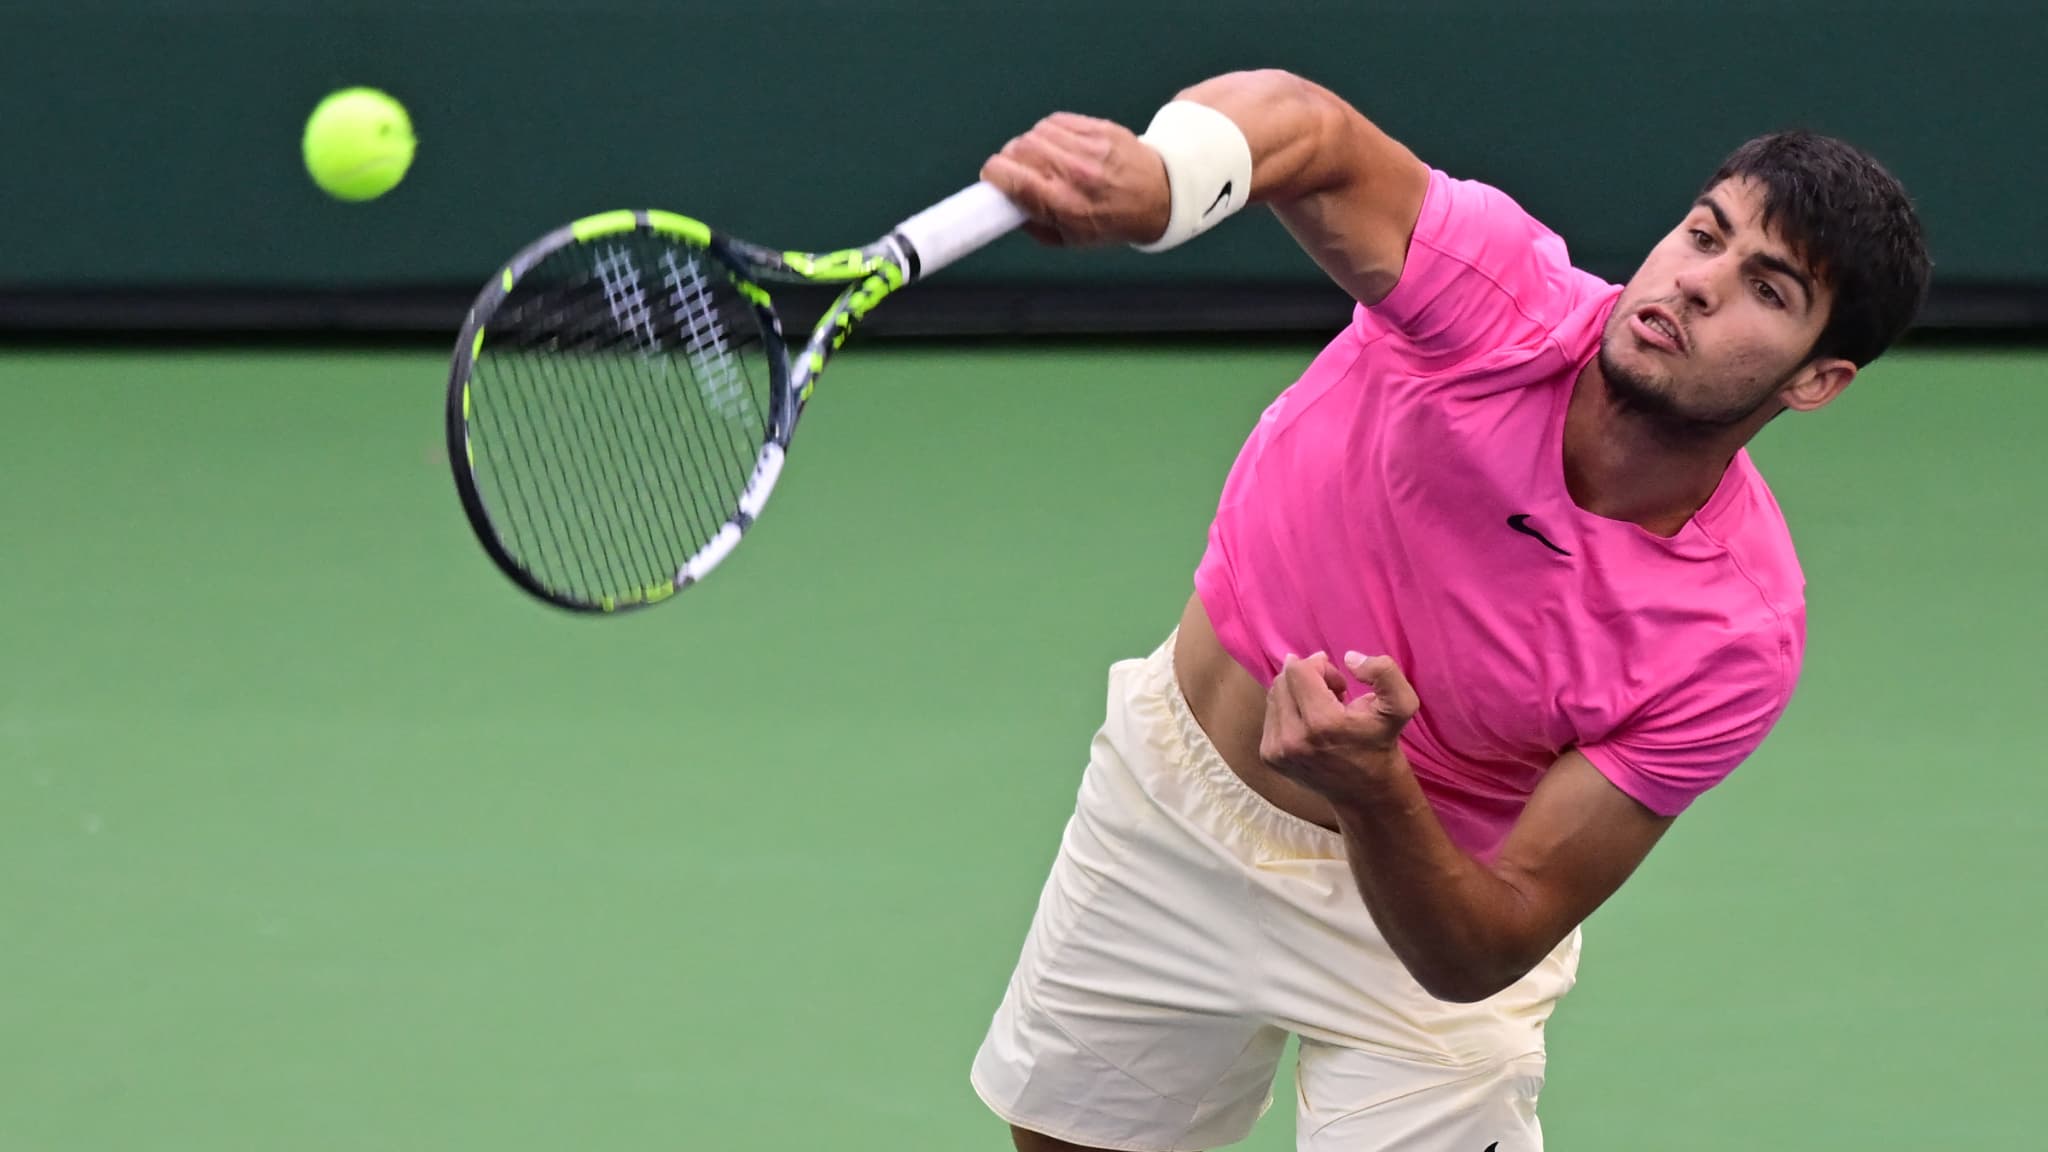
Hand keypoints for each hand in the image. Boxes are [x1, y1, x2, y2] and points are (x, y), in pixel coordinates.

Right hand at [980, 113, 1170, 247]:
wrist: (1159, 194)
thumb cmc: (1112, 220)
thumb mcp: (1072, 240)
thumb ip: (1035, 226)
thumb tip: (1005, 206)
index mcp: (1066, 206)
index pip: (1013, 179)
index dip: (993, 174)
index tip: (991, 177)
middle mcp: (1076, 175)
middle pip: (1019, 149)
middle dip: (1009, 159)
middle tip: (1016, 170)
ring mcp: (1088, 148)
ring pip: (1035, 133)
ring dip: (1028, 145)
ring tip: (1040, 159)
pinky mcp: (1097, 128)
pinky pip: (1054, 121)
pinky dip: (1048, 132)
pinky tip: (1056, 145)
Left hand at [1260, 651, 1420, 805]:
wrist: (1366, 791)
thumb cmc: (1381, 742)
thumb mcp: (1400, 705)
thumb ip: (1384, 673)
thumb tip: (1349, 658)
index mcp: (1321, 723)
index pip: (1298, 670)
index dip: (1321, 667)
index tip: (1339, 684)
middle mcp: (1292, 739)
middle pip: (1283, 680)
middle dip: (1308, 678)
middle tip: (1333, 694)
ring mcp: (1276, 750)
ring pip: (1274, 695)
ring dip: (1297, 693)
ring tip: (1323, 709)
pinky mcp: (1268, 756)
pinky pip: (1270, 714)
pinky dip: (1289, 710)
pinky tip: (1311, 724)